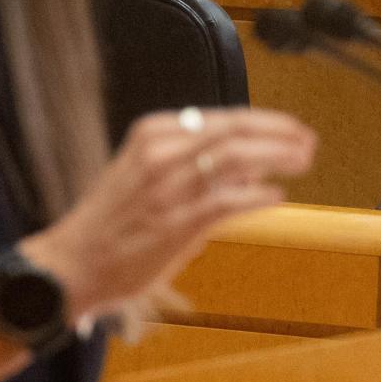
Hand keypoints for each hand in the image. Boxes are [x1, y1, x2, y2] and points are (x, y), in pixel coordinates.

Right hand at [26, 107, 314, 317]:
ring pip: (237, 159)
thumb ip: (195, 163)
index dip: (266, 122)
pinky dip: (258, 196)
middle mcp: (161, 151)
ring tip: (302, 162)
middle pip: (236, 131)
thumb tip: (251, 166)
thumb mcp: (146, 171)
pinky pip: (228, 201)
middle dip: (280, 134)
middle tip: (309, 142)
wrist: (71, 263)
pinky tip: (277, 197)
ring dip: (277, 158)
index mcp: (153, 132)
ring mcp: (168, 187)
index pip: (224, 118)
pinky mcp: (175, 222)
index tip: (292, 128)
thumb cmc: (112, 221)